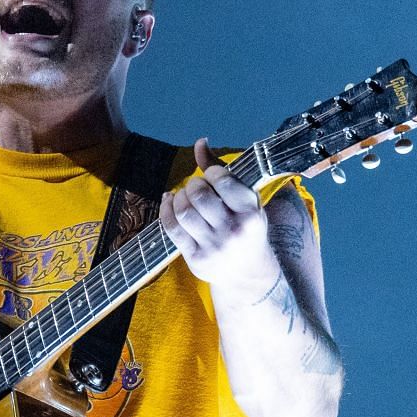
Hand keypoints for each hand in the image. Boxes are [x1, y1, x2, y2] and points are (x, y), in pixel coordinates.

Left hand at [159, 138, 282, 299]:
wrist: (247, 274)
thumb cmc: (246, 229)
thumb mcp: (246, 201)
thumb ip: (222, 172)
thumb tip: (200, 142)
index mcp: (251, 213)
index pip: (223, 181)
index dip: (211, 173)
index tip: (211, 176)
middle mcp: (234, 231)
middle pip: (199, 196)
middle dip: (193, 185)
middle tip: (196, 187)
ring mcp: (214, 246)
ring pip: (183, 212)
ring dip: (178, 198)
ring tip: (183, 196)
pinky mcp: (196, 258)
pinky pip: (172, 229)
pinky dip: (166, 210)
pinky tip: (169, 202)